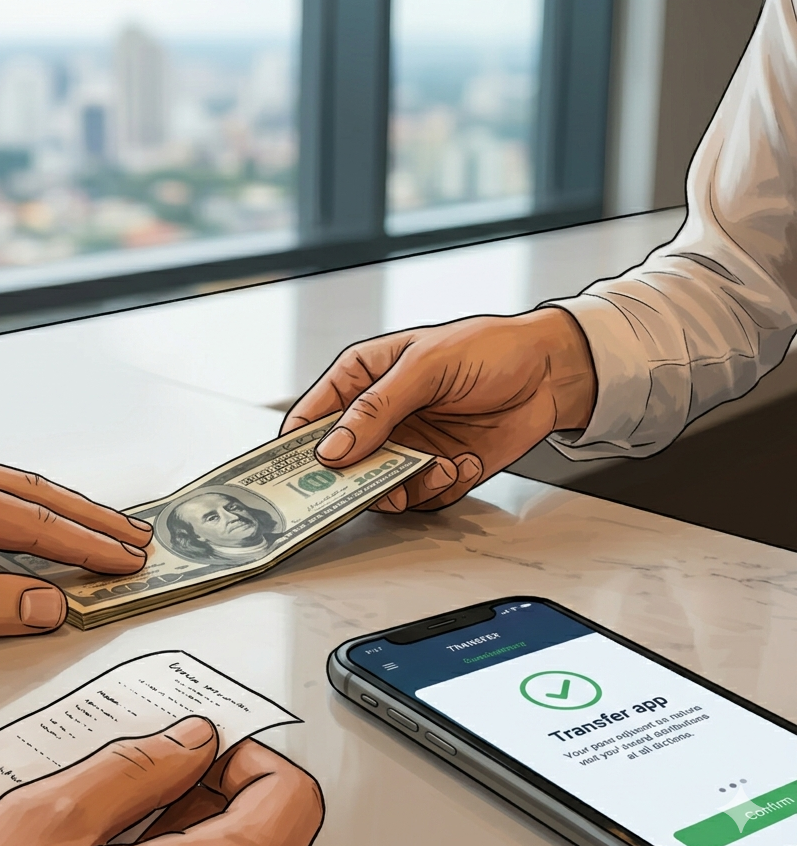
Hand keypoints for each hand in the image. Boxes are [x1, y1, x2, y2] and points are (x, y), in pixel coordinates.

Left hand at [0, 439, 152, 646]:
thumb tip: (42, 602)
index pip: (25, 518)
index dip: (82, 544)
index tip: (125, 560)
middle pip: (22, 489)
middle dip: (83, 516)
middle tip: (133, 538)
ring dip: (49, 509)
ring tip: (95, 530)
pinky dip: (9, 506)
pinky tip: (24, 521)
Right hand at [0, 716, 322, 845]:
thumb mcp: (48, 823)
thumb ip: (131, 768)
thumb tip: (189, 739)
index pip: (290, 800)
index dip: (248, 756)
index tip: (204, 747)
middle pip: (272, 832)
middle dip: (220, 788)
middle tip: (164, 770)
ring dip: (199, 825)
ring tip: (134, 810)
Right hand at [282, 308, 595, 510]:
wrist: (550, 372)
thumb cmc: (488, 348)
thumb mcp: (425, 366)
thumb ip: (376, 408)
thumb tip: (332, 447)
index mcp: (361, 379)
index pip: (311, 418)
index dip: (297, 449)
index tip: (296, 476)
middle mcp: (377, 418)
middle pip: (342, 465)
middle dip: (359, 479)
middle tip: (378, 484)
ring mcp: (406, 446)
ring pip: (380, 488)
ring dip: (407, 486)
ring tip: (438, 467)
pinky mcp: (436, 471)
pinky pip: (420, 497)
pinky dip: (442, 487)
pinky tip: (464, 462)